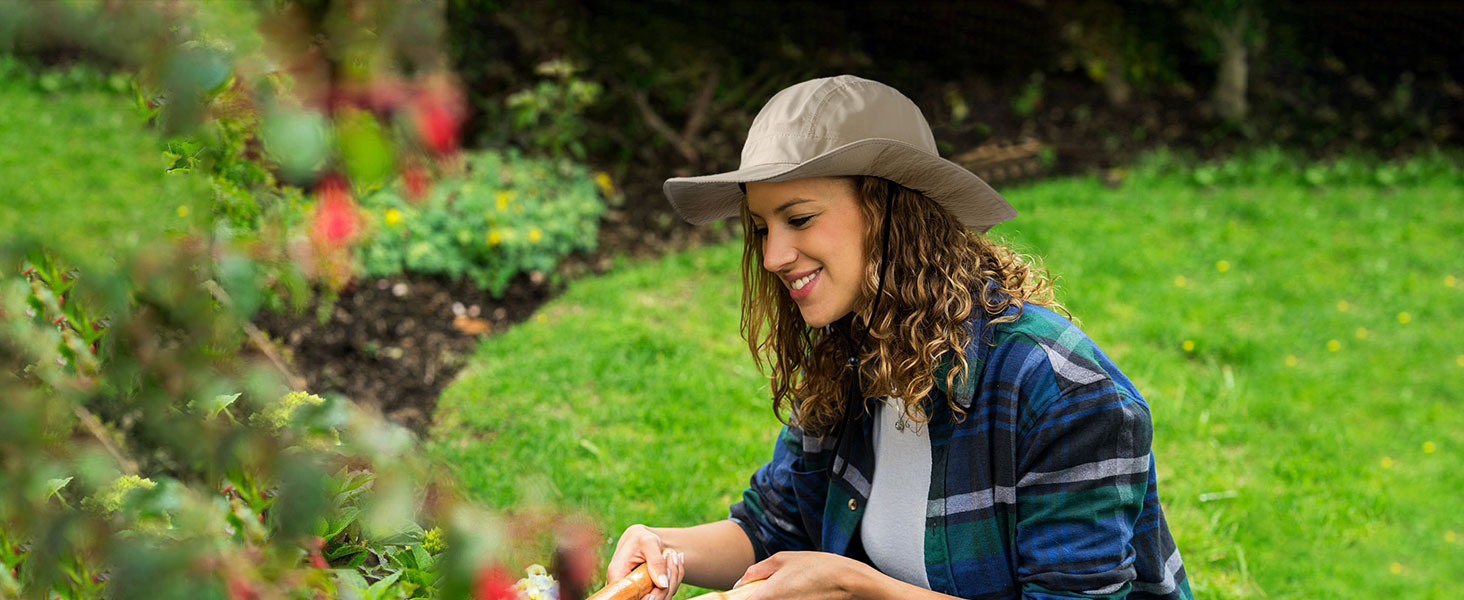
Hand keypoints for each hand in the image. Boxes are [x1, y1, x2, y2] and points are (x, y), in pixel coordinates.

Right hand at [607, 524, 685, 599]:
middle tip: (674, 558)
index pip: (630, 597)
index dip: (647, 597)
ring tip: (675, 556)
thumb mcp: (648, 542)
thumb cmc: (641, 538)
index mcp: (617, 576)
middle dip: (667, 585)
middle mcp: (625, 589)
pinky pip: (666, 593)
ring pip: (661, 598)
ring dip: (674, 580)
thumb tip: (663, 584)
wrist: (642, 540)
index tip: (661, 585)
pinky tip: (676, 562)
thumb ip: (655, 562)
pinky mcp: (649, 592)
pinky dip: (675, 579)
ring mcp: (637, 593)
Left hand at [735, 551, 877, 599]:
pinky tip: (795, 590)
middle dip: (752, 597)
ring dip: (766, 597)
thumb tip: (738, 582)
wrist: (847, 582)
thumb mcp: (783, 560)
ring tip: (784, 585)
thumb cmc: (816, 567)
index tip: (727, 596)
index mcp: (765, 597)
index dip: (733, 599)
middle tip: (755, 587)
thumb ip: (756, 571)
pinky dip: (781, 598)